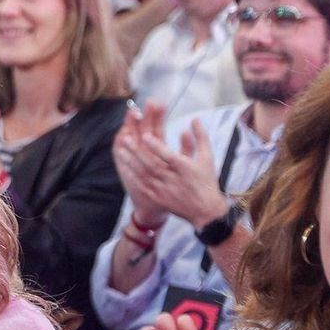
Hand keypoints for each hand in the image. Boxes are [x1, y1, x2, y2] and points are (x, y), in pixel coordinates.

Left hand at [115, 109, 227, 227]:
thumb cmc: (206, 181)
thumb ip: (200, 137)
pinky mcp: (158, 198)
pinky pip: (142, 186)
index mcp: (186, 169)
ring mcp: (164, 190)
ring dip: (132, 162)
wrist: (205, 211)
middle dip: (138, 152)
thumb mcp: (207, 157)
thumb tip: (194, 118)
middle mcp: (173, 180)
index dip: (157, 146)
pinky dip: (132, 176)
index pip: (169, 156)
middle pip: (152, 165)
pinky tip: (124, 167)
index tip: (146, 135)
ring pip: (144, 175)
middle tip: (126, 139)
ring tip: (122, 150)